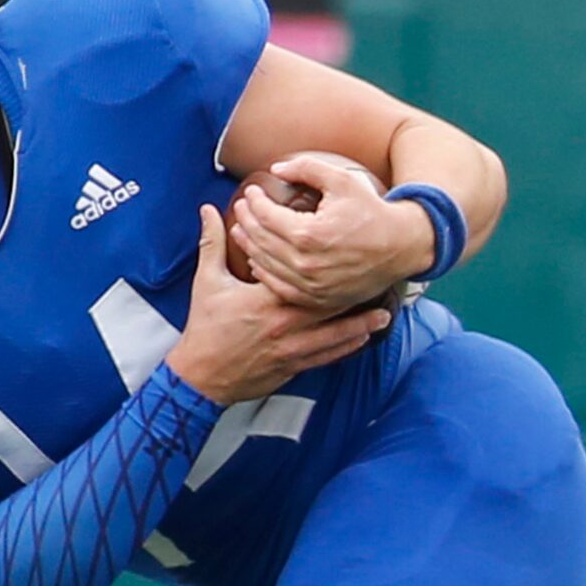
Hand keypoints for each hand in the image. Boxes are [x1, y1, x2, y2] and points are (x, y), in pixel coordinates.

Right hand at [167, 203, 391, 406]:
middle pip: (329, 309)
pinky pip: (325, 359)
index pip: (301, 278)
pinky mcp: (292, 368)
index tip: (345, 252)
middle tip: (380, 283)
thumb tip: (209, 209)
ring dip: (360, 327)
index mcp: (266, 300)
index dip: (325, 266)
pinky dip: (344, 349)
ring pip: (334, 338)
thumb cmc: (205, 329)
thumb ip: (212, 244)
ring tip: (384, 316)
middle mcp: (284, 325)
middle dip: (356, 298)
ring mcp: (291, 349)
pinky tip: (360, 342)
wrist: (202, 376)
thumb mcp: (207, 282)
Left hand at [229, 152, 435, 312]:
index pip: (265, 217)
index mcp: (309, 235)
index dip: (254, 202)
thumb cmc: (371, 211)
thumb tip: (276, 168)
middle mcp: (306, 265)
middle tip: (242, 209)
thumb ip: (307, 168)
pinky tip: (257, 261)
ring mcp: (310, 286)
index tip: (251, 193)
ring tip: (243, 231)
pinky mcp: (316, 299)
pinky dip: (264, 273)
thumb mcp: (341, 181)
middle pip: (261, 241)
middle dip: (247, 221)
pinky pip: (279, 288)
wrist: (400, 247)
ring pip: (265, 266)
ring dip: (249, 247)